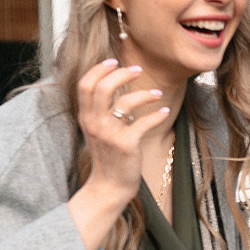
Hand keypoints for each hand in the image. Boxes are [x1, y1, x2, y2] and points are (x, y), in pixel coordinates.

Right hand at [68, 59, 170, 249]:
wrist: (109, 187)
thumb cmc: (108, 156)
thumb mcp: (98, 131)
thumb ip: (101, 110)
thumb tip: (114, 85)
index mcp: (86, 117)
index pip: (85, 84)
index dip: (98, 69)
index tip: (113, 61)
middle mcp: (94, 124)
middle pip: (103, 87)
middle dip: (122, 74)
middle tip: (138, 70)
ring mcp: (109, 134)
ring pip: (126, 103)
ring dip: (145, 94)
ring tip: (157, 94)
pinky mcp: (126, 145)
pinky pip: (143, 123)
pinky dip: (156, 114)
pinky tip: (164, 111)